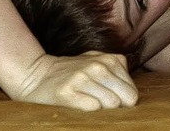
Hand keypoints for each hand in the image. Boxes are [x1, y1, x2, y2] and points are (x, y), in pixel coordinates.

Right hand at [20, 52, 137, 110]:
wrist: (37, 74)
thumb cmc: (73, 74)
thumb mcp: (98, 63)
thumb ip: (117, 73)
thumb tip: (133, 97)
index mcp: (109, 59)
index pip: (132, 91)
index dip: (123, 100)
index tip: (110, 98)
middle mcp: (98, 66)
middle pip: (125, 99)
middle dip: (117, 106)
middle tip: (100, 102)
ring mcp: (82, 78)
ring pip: (110, 104)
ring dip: (101, 108)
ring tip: (88, 100)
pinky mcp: (67, 92)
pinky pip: (92, 108)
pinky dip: (88, 110)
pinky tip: (78, 103)